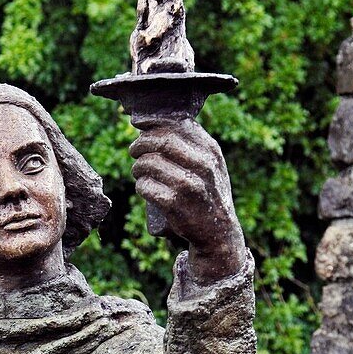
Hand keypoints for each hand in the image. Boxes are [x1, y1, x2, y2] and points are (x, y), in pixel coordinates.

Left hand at [130, 117, 244, 284]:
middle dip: (141, 144)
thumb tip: (161, 122)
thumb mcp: (213, 163)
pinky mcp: (174, 205)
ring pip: (149, 164)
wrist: (218, 231)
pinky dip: (140, 186)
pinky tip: (144, 187)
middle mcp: (202, 166)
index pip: (177, 126)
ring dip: (138, 167)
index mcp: (210, 151)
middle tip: (134, 151)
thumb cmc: (209, 192)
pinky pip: (146, 187)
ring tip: (139, 172)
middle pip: (160, 142)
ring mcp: (188, 185)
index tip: (141, 128)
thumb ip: (196, 142)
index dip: (153, 125)